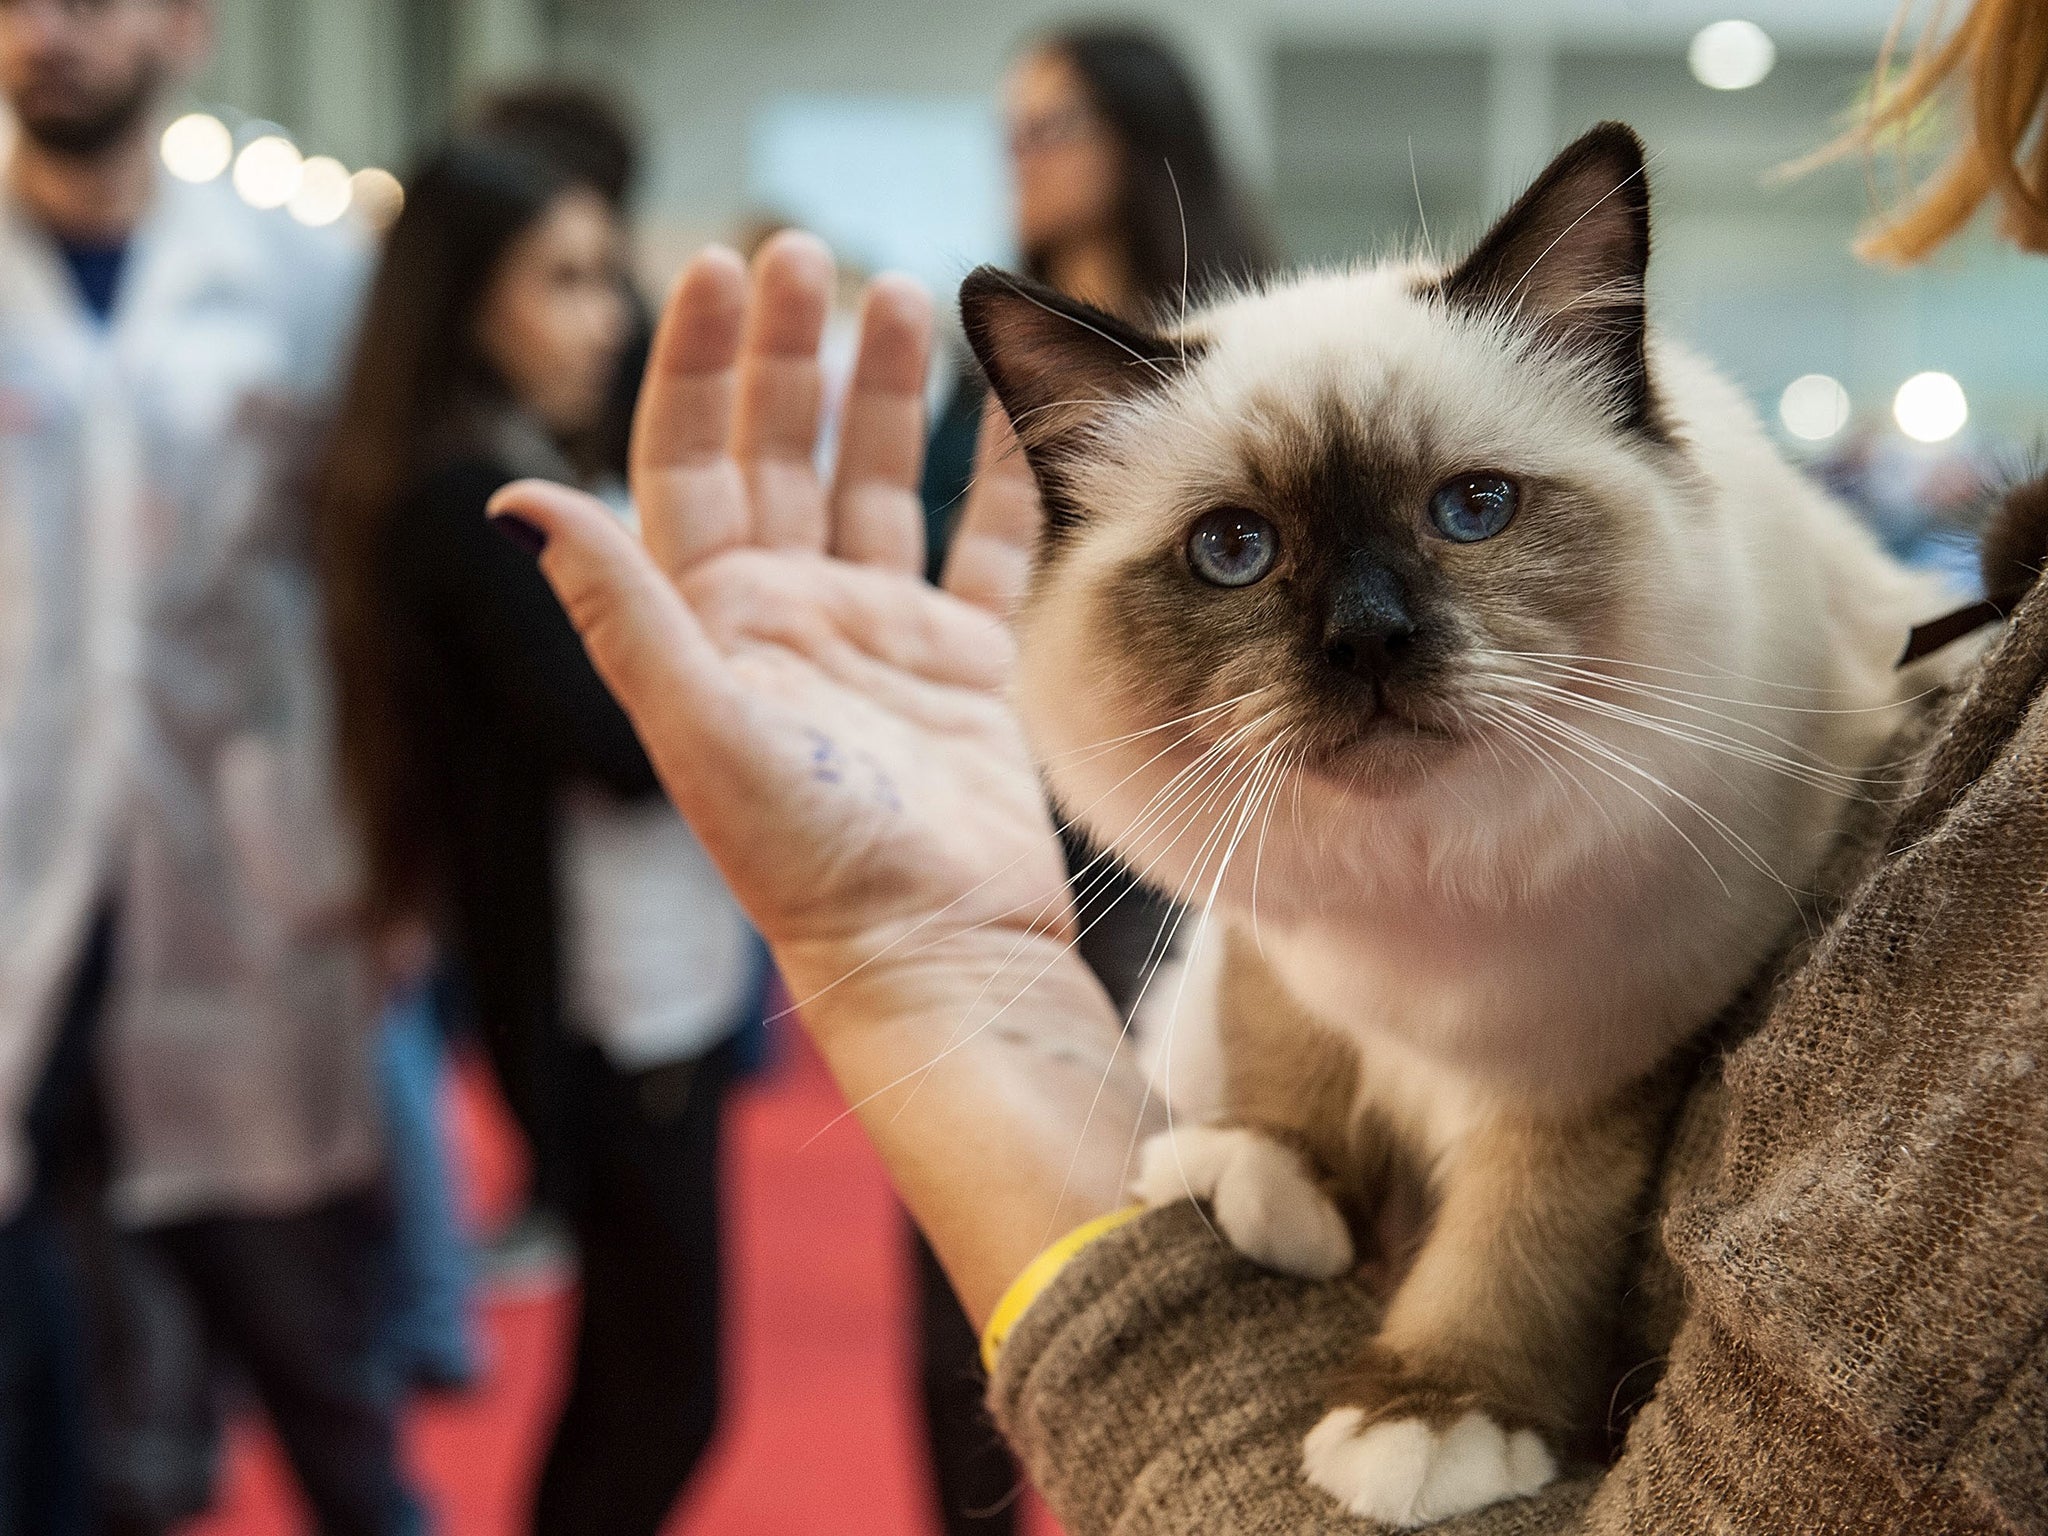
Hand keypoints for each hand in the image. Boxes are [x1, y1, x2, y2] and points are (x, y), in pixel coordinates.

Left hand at [490, 233, 1070, 1027]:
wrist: (936, 951)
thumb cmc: (809, 866)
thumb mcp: (701, 733)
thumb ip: (623, 611)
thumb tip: (516, 496)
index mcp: (711, 623)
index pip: (687, 462)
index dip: (693, 364)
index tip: (716, 269)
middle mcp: (788, 616)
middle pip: (779, 452)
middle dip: (788, 352)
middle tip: (806, 252)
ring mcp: (879, 637)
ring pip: (878, 483)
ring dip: (887, 394)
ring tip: (906, 295)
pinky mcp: (965, 667)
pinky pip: (983, 549)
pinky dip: (997, 479)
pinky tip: (1009, 410)